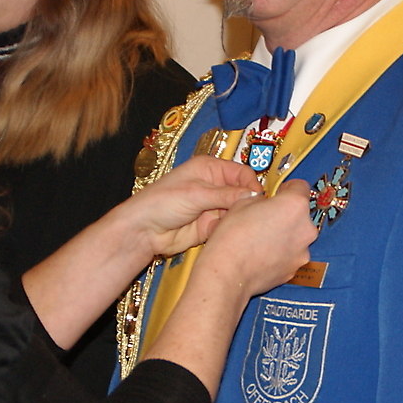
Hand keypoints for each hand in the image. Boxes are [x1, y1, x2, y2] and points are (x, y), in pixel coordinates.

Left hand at [122, 156, 262, 257]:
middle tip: (253, 214)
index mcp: (209, 168)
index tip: (259, 199)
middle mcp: (214, 186)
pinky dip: (229, 230)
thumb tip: (254, 195)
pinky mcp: (210, 226)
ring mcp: (212, 207)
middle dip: (247, 203)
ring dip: (238, 218)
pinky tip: (227, 233)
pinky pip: (227, 227)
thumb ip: (226, 195)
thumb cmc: (162, 202)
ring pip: (236, 211)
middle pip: (242, 193)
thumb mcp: (196, 193)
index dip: (251, 184)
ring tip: (239, 225)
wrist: (143, 230)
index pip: (241, 173)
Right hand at [143, 180, 317, 397]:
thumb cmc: (223, 239)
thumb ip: (258, 200)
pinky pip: (285, 258)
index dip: (284, 190)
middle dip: (283, 216)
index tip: (270, 195)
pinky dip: (273, 257)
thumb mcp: (236, 209)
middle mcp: (304, 233)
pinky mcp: (288, 275)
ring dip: (279, 238)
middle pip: (300, 215)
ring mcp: (298, 257)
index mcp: (293, 208)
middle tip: (258, 219)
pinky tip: (252, 260)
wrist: (218, 284)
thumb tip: (262, 198)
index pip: (300, 187)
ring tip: (252, 242)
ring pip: (293, 238)